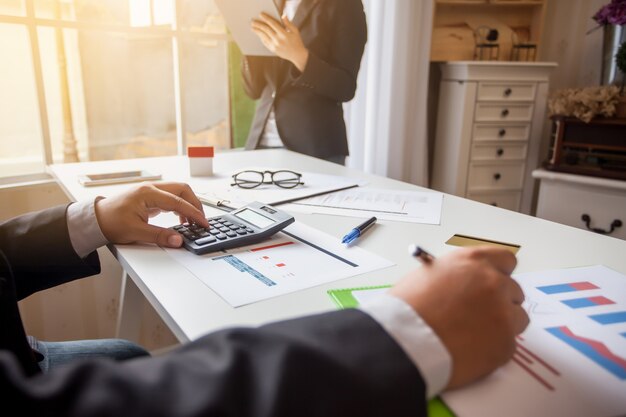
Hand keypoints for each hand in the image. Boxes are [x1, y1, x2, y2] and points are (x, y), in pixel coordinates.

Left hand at [94, 182, 208, 247]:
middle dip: (195, 204)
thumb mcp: (136, 232)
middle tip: (201, 220)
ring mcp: (150, 191)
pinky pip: (171, 197)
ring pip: (178, 192)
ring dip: (188, 205)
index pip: (178, 201)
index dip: (194, 213)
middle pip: (182, 190)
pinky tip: (181, 219)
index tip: (203, 223)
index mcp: (148, 193)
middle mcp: (151, 188)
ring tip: (192, 222)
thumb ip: (159, 236)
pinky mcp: (150, 196)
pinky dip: (180, 207)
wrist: (96, 219)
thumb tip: (178, 240)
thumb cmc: (110, 222)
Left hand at [251, 13, 308, 71]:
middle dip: (258, 25)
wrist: (297, 55)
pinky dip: (261, 37)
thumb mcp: (295, 30)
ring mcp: (275, 45)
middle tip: (252, 21)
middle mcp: (278, 40)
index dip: (266, 18)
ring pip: (264, 36)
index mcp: (284, 34)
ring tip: (253, 27)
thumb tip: (283, 15)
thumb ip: (288, 23)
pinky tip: (258, 34)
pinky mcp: (273, 50)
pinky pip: (265, 42)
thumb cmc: (297, 41)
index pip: (272, 24)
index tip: (260, 14)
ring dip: (257, 31)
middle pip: (266, 30)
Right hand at [389, 246, 527, 389]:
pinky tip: (470, 351)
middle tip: (479, 315)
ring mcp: (504, 314)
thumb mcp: (427, 275)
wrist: (406, 341)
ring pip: (518, 318)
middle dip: (499, 302)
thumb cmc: (407, 309)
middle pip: (513, 290)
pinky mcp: (506, 344)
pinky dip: (493, 349)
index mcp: (473, 261)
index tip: (492, 283)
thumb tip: (460, 285)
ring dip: (502, 324)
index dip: (498, 273)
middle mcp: (493, 282)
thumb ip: (454, 276)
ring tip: (474, 335)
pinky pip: (508, 345)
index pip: (505, 260)